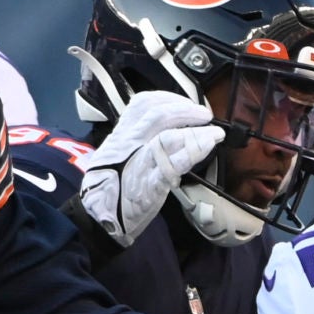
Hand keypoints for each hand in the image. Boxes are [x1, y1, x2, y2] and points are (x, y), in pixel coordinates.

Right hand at [78, 90, 225, 247]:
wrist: (99, 214)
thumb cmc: (111, 184)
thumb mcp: (117, 153)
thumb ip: (136, 139)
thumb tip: (163, 129)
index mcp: (122, 133)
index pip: (143, 103)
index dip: (168, 99)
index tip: (186, 103)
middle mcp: (130, 143)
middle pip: (158, 115)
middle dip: (186, 111)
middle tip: (205, 115)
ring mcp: (140, 162)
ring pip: (168, 137)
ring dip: (196, 132)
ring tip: (215, 133)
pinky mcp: (150, 184)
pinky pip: (174, 164)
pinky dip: (193, 152)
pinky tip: (207, 146)